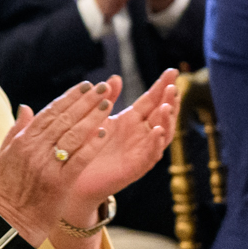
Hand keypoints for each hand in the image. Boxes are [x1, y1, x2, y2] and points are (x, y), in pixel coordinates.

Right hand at [0, 80, 118, 248]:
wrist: (11, 222)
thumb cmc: (9, 189)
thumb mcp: (5, 156)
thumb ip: (16, 130)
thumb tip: (25, 107)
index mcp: (22, 142)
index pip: (49, 113)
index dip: (69, 98)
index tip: (85, 86)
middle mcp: (34, 150)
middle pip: (64, 119)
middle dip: (86, 101)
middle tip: (103, 88)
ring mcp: (47, 166)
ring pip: (74, 135)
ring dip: (93, 118)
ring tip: (108, 104)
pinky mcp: (60, 183)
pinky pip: (80, 159)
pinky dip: (92, 145)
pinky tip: (105, 133)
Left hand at [59, 70, 180, 224]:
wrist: (75, 177)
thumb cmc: (87, 147)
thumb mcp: (98, 118)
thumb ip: (108, 98)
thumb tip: (115, 77)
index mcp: (132, 120)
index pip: (151, 100)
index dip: (162, 86)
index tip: (172, 71)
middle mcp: (141, 134)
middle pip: (162, 115)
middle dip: (169, 100)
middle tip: (172, 86)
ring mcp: (141, 151)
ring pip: (162, 134)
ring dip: (166, 120)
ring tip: (167, 106)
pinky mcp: (136, 167)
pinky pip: (150, 154)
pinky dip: (155, 142)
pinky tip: (156, 130)